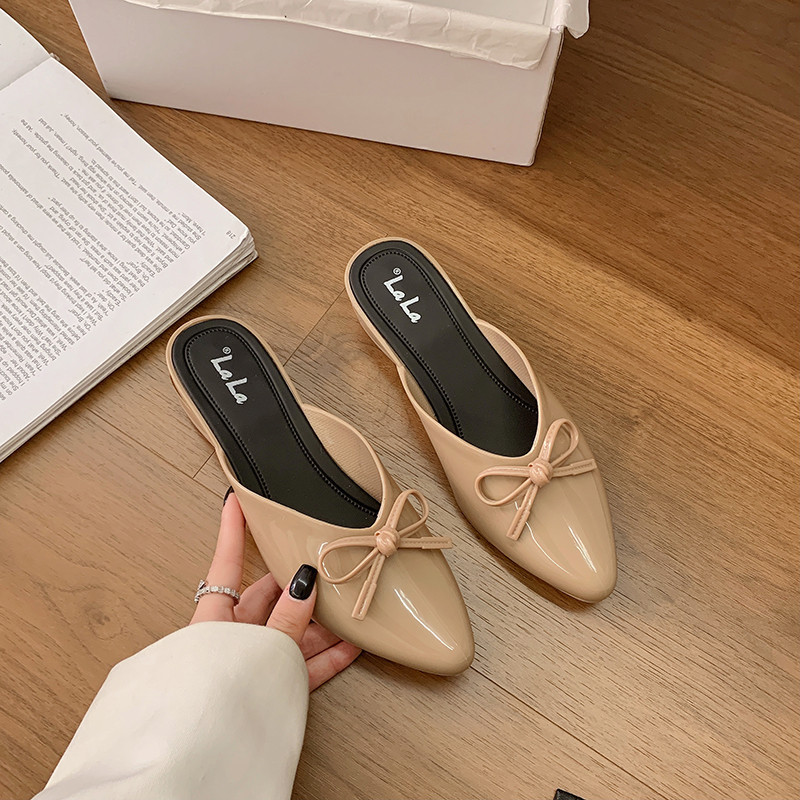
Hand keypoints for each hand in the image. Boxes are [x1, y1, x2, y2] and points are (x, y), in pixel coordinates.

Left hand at [191, 491, 360, 690]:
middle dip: (301, 584)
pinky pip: (302, 665)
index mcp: (214, 618)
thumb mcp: (256, 646)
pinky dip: (327, 656)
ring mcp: (252, 663)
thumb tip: (306, 582)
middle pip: (270, 598)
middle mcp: (232, 636)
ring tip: (352, 606)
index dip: (232, 528)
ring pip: (292, 632)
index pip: (226, 562)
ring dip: (322, 623)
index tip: (236, 498)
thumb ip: (286, 618)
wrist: (200, 756)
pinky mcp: (269, 688)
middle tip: (328, 566)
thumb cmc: (209, 696)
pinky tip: (352, 645)